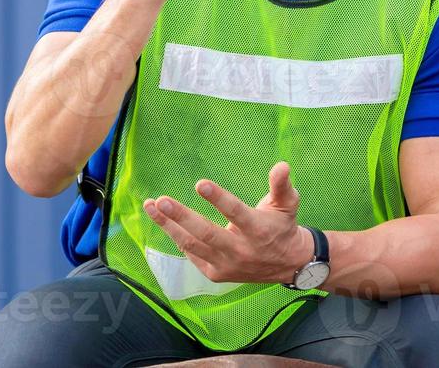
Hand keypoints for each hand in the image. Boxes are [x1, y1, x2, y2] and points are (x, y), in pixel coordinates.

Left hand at [144, 161, 315, 285]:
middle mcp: (240, 250)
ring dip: (168, 226)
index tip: (200, 184)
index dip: (218, 198)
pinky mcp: (216, 273)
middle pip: (206, 232)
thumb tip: (282, 165)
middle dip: (181, 216)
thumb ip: (281, 185)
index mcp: (258, 229)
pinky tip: (164, 222)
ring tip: (151, 207)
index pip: (235, 212)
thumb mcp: (288, 204)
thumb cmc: (282, 227)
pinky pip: (192, 255)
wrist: (288, 265)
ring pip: (192, 245)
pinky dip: (177, 238)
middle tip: (161, 200)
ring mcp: (226, 264)